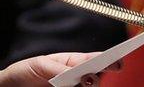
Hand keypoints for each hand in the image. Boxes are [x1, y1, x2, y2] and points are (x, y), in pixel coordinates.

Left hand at [0, 53, 121, 86]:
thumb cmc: (25, 72)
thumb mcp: (39, 65)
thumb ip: (59, 68)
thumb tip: (82, 73)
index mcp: (74, 63)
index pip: (96, 59)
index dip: (110, 59)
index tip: (118, 61)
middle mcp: (78, 79)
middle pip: (97, 80)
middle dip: (97, 78)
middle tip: (90, 77)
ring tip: (79, 83)